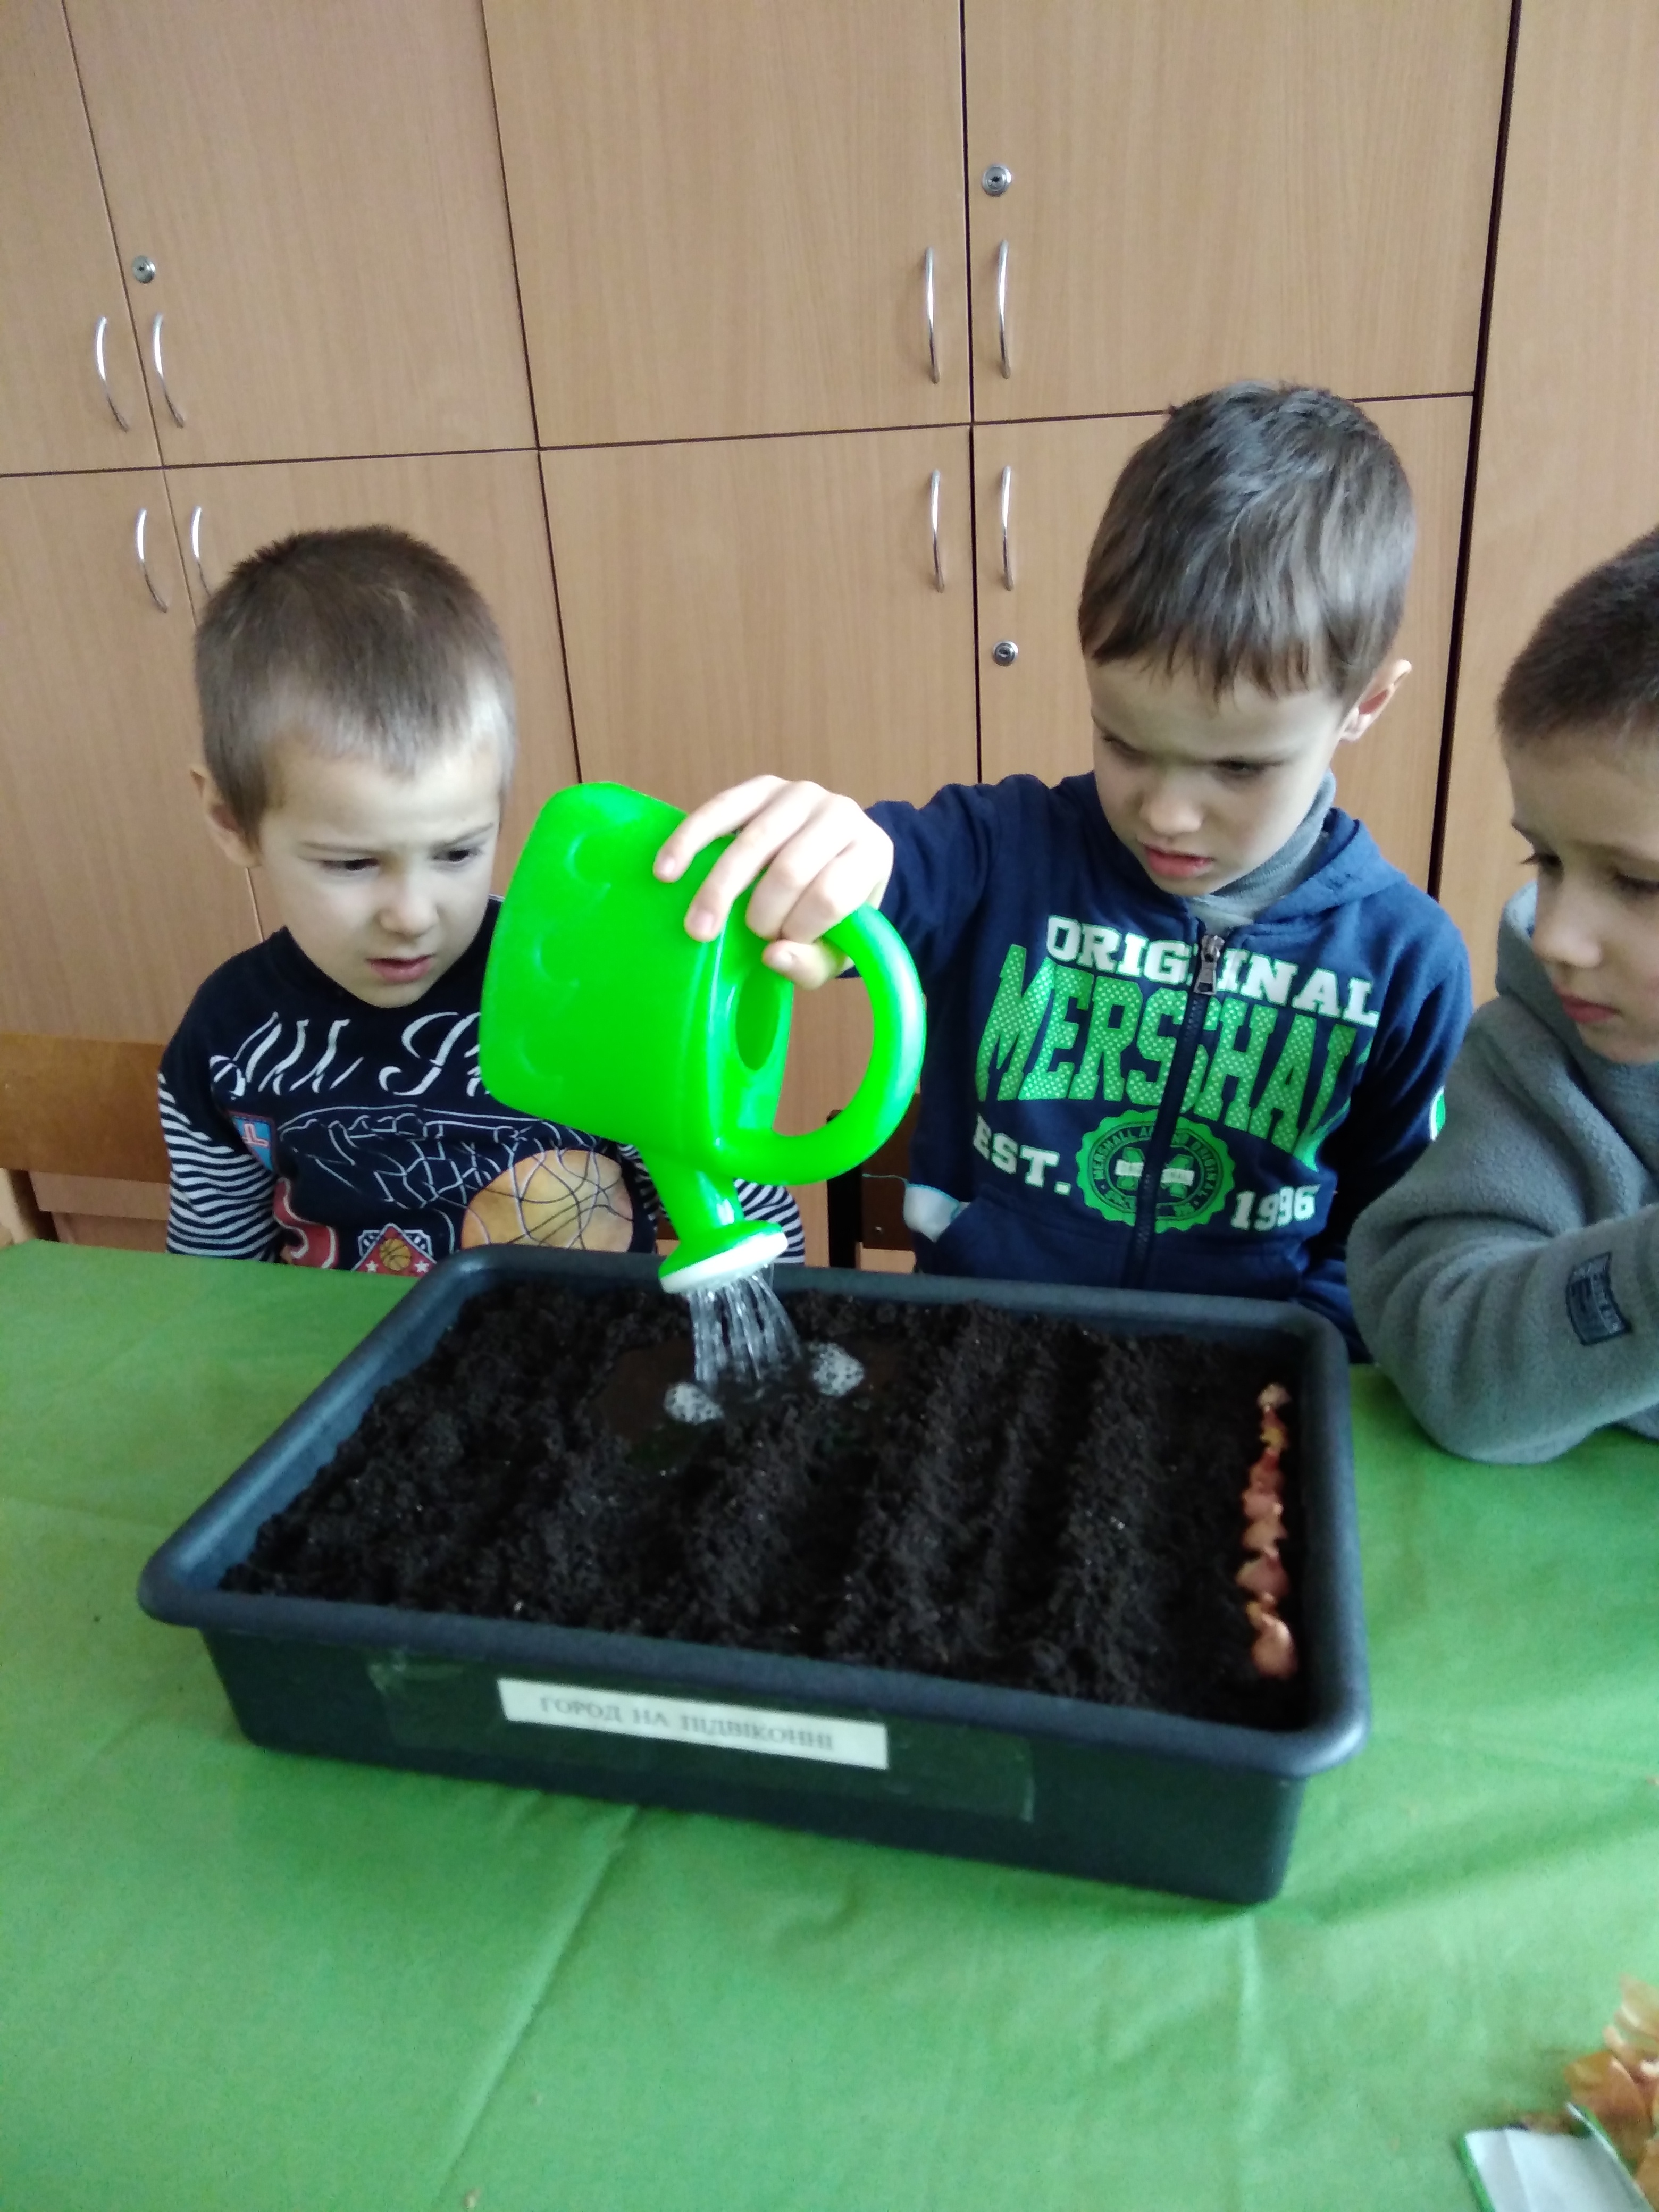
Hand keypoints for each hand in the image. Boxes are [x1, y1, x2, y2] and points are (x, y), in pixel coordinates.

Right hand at [654, 776, 893, 989]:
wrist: (832, 858)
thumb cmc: (835, 912)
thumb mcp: (837, 948)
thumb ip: (812, 962)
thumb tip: (773, 956)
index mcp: (871, 853)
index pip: (831, 895)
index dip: (800, 926)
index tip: (783, 943)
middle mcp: (843, 813)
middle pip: (791, 870)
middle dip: (762, 913)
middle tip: (748, 937)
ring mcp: (801, 794)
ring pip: (752, 843)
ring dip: (719, 890)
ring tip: (698, 928)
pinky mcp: (764, 786)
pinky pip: (722, 809)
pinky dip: (691, 842)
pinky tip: (667, 871)